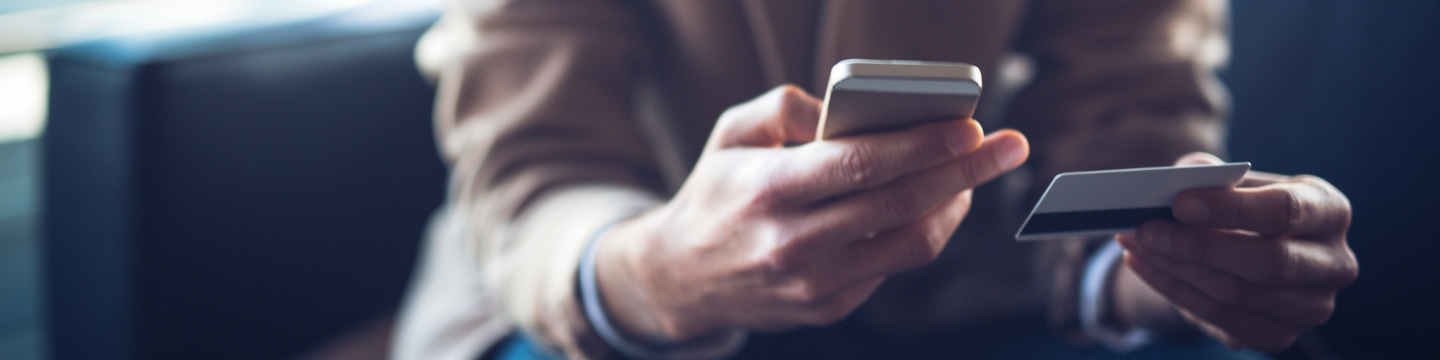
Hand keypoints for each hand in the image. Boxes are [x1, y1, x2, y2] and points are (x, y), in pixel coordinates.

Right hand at [594, 85, 1029, 343]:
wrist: (679, 277)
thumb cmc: (716, 192)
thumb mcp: (731, 134)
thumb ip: (785, 108)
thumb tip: (845, 109)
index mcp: (768, 190)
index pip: (861, 165)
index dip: (923, 145)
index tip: (971, 125)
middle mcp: (792, 243)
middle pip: (899, 205)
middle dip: (964, 172)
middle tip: (1007, 145)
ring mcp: (812, 284)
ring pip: (909, 245)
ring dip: (953, 206)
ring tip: (972, 175)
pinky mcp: (826, 309)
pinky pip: (891, 267)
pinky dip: (921, 232)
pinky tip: (932, 205)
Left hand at [1117, 153, 1357, 351]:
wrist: (1248, 251)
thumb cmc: (1242, 206)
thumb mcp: (1233, 181)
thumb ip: (1211, 174)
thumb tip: (1183, 176)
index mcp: (1331, 211)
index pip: (1287, 211)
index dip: (1232, 208)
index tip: (1180, 203)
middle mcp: (1335, 263)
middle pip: (1268, 262)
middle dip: (1198, 246)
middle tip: (1143, 229)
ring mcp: (1311, 307)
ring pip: (1237, 294)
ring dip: (1175, 268)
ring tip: (1133, 243)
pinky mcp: (1279, 336)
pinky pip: (1218, 318)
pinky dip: (1173, 290)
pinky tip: (1141, 265)